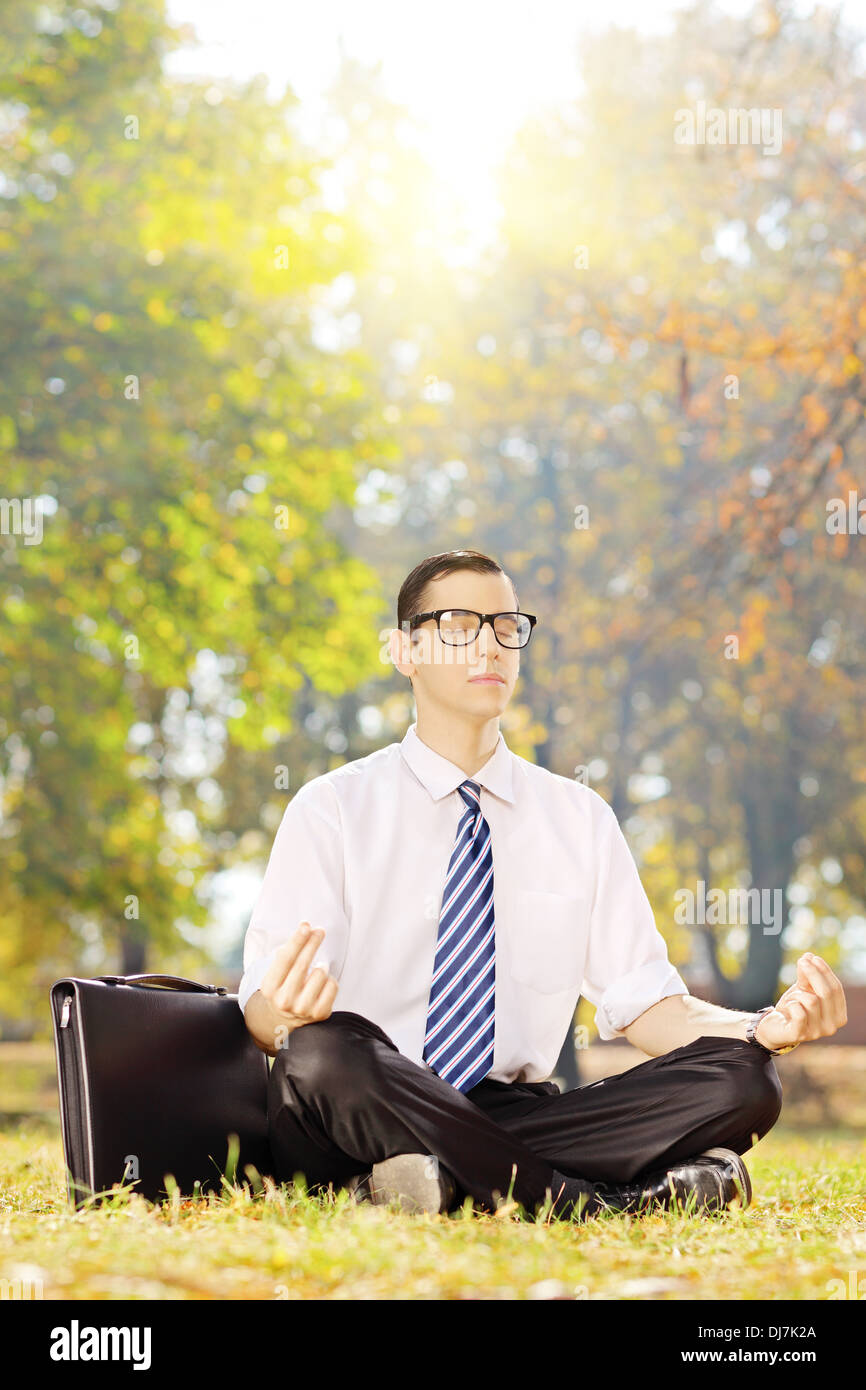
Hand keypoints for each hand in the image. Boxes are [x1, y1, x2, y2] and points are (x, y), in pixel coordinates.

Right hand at [260, 921, 338, 1036]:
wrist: (285, 1021)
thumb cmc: (283, 987)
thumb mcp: (277, 973)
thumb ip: (289, 952)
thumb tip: (306, 928)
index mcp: (270, 988)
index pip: (285, 959)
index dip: (297, 941)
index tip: (306, 926)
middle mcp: (284, 1000)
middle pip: (303, 964)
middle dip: (313, 943)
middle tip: (320, 931)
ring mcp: (303, 1009)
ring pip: (320, 973)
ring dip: (321, 967)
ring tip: (315, 971)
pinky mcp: (320, 1014)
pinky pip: (333, 985)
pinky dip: (330, 980)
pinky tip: (321, 985)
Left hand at [755, 953, 846, 1051]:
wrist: (774, 1027)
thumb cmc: (793, 1008)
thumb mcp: (801, 989)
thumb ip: (806, 975)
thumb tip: (809, 956)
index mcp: (838, 1016)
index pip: (836, 989)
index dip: (825, 972)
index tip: (813, 958)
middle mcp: (831, 1027)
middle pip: (826, 993)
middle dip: (813, 974)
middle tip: (801, 962)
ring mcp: (816, 1033)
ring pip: (811, 1001)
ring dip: (797, 994)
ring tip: (792, 998)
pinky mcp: (799, 1035)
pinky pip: (798, 1011)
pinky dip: (791, 1003)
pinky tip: (788, 1007)